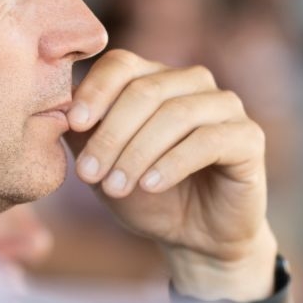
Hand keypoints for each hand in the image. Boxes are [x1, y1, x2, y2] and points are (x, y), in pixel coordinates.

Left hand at [66, 51, 277, 299]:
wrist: (194, 238)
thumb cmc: (146, 195)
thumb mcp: (104, 164)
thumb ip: (81, 135)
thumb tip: (54, 108)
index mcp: (156, 79)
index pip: (121, 64)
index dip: (95, 91)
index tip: (74, 125)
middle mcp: (192, 83)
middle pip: (145, 90)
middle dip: (111, 134)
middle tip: (88, 173)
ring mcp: (225, 106)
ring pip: (175, 114)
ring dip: (138, 151)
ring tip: (116, 186)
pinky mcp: (248, 137)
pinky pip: (208, 140)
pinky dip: (173, 162)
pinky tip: (150, 185)